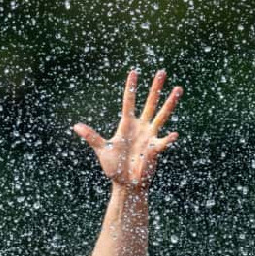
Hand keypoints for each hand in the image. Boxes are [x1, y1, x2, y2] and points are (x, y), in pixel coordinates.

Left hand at [72, 69, 181, 191]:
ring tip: (178, 89)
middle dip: (156, 88)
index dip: (131, 87)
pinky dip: (168, 139)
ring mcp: (150, 136)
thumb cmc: (114, 167)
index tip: (134, 72)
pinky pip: (163, 142)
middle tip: (161, 72)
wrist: (126, 184)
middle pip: (150, 103)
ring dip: (170, 103)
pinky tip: (173, 134)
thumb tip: (76, 126)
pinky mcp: (155, 149)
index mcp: (127, 125)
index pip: (129, 102)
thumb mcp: (102, 150)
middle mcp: (141, 127)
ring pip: (162, 116)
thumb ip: (92, 137)